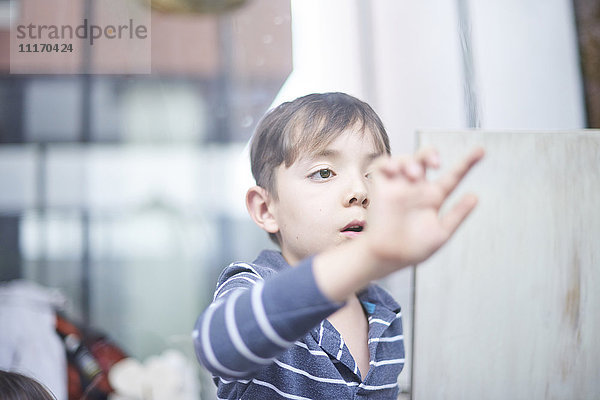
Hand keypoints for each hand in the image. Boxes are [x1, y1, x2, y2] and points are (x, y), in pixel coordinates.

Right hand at [364, 146, 484, 275]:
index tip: (481, 152)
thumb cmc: (413, 249)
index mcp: (433, 197)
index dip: (467, 163)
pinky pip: (382, 165)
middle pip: (425, 159)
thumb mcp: (441, 233)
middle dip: (430, 154)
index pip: (452, 176)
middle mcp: (417, 189)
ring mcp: (399, 186)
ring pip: (406, 159)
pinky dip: (389, 162)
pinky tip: (395, 171)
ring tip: (414, 175)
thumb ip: (457, 214)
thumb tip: (474, 196)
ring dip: (411, 161)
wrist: (388, 256)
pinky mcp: (382, 187)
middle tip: (436, 164)